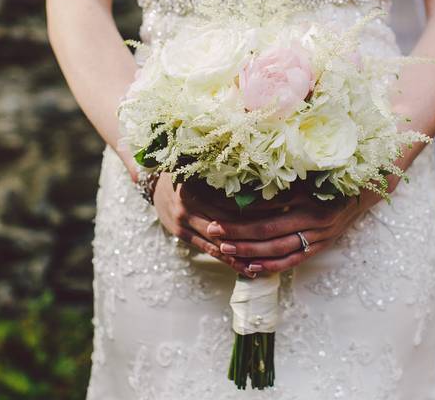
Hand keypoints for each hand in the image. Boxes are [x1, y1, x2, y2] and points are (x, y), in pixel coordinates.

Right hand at [152, 173, 287, 276]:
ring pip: (219, 243)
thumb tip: (262, 177)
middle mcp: (187, 207)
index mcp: (195, 187)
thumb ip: (224, 173)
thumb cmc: (186, 170)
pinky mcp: (182, 235)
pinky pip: (209, 250)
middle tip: (281, 238)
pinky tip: (247, 268)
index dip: (256, 207)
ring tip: (268, 261)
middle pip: (227, 225)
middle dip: (253, 233)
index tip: (281, 209)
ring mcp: (183, 223)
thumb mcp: (201, 167)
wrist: (153, 182)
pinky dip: (229, 259)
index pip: (231, 201)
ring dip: (243, 253)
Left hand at [208, 176, 399, 275]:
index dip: (242, 208)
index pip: (268, 205)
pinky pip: (292, 260)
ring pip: (278, 249)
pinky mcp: (320, 247)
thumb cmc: (332, 175)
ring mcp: (318, 235)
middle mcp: (313, 217)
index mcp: (308, 195)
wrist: (366, 189)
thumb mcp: (308, 171)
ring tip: (225, 248)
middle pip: (268, 229)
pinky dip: (270, 267)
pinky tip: (249, 268)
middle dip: (238, 231)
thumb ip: (282, 175)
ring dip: (249, 250)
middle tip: (213, 229)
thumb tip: (245, 176)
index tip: (218, 207)